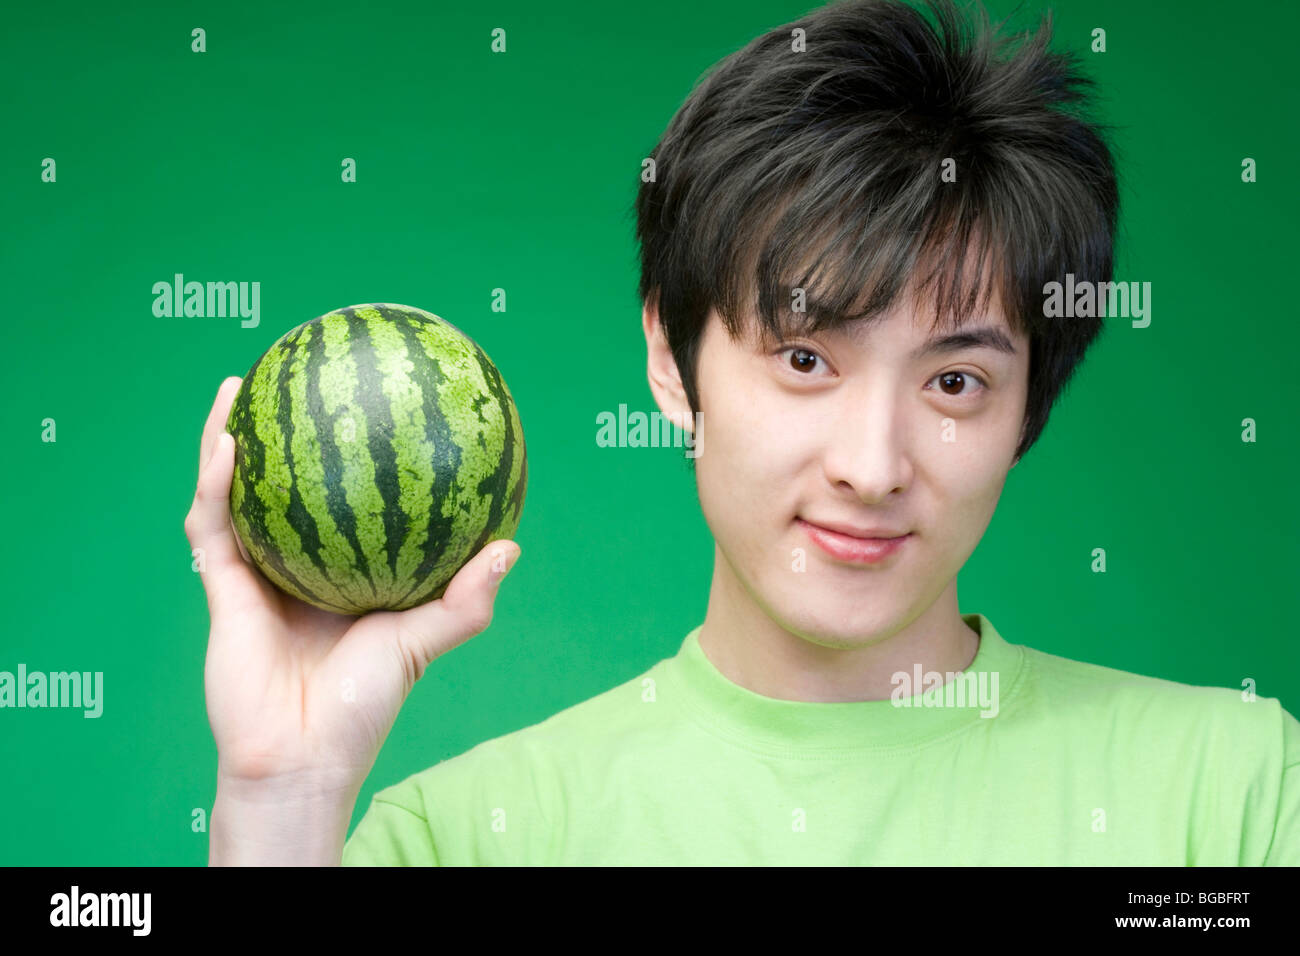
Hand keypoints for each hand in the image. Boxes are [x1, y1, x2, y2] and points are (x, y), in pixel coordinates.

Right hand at [184, 377, 520, 789]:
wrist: (301, 756)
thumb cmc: (365, 704)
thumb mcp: (424, 641)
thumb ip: (466, 600)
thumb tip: (511, 547)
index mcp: (346, 568)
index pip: (353, 500)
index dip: (360, 456)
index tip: (377, 405)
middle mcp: (301, 561)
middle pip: (290, 482)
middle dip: (290, 430)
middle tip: (302, 372)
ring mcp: (257, 570)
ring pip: (237, 491)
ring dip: (232, 437)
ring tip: (241, 383)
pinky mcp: (222, 586)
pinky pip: (213, 523)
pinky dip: (216, 483)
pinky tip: (228, 443)